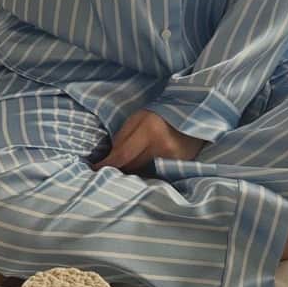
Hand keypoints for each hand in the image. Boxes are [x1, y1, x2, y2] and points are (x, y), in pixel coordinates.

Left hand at [93, 110, 207, 172]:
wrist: (194, 113)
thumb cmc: (161, 114)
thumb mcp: (137, 119)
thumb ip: (122, 139)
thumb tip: (109, 160)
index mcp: (149, 131)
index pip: (121, 156)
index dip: (106, 165)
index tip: (94, 169)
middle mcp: (162, 147)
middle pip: (131, 167)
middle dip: (119, 168)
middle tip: (107, 169)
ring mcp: (174, 158)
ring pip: (143, 173)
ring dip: (133, 172)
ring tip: (125, 169)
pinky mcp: (181, 165)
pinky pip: (157, 174)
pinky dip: (148, 173)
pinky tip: (144, 169)